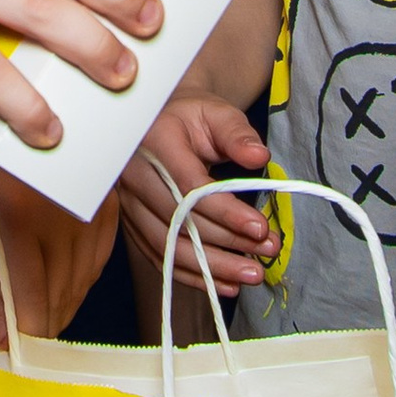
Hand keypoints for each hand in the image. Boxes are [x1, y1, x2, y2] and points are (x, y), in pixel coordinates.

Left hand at [0, 148, 116, 340]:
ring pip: (83, 284)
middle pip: (60, 299)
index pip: (32, 305)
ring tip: (38, 304)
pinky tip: (61, 278)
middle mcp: (59, 220)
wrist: (11, 109)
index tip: (15, 345)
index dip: (25, 336)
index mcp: (14, 223)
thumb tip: (0, 335)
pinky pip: (100, 261)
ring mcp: (88, 211)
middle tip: (23, 327)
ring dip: (62, 304)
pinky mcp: (106, 203)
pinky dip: (81, 278)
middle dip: (42, 323)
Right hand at [117, 93, 271, 297]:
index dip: (225, 212)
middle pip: (178, 222)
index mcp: (154, 143)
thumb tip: (259, 158)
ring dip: (211, 267)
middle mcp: (134, 177)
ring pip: (167, 247)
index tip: (259, 228)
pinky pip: (160, 257)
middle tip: (265, 253)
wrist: (159, 122)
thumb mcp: (217, 113)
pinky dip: (192, 275)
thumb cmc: (190, 116)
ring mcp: (130, 204)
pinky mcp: (134, 223)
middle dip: (226, 243)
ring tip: (250, 275)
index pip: (189, 187)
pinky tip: (224, 283)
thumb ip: (238, 134)